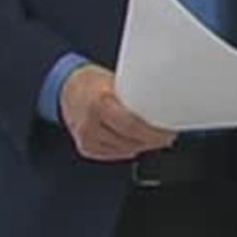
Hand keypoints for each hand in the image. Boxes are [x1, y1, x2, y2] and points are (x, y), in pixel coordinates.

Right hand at [59, 64, 175, 161]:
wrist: (68, 88)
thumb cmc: (95, 82)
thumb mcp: (116, 82)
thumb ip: (135, 96)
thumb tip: (164, 104)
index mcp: (100, 102)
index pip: (132, 125)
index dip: (154, 132)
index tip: (169, 131)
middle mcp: (91, 122)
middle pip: (130, 140)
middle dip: (153, 140)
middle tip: (168, 135)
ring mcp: (86, 137)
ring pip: (124, 150)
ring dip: (143, 145)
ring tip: (155, 137)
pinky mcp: (86, 148)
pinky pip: (114, 154)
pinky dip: (128, 149)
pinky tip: (137, 142)